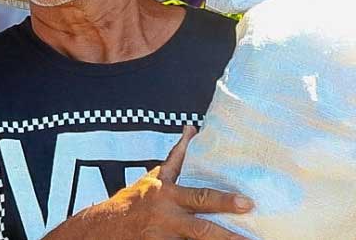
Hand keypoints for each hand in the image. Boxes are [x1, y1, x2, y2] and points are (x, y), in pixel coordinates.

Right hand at [93, 125, 252, 238]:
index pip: (200, 197)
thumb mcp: (155, 176)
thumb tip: (191, 129)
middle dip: (228, 235)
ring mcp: (164, 237)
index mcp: (168, 195)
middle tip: (251, 236)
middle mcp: (167, 217)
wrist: (106, 227)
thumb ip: (177, 156)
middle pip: (202, 229)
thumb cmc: (137, 199)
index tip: (248, 203)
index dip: (224, 201)